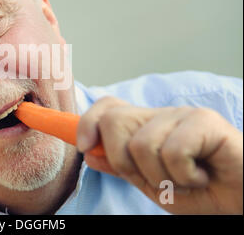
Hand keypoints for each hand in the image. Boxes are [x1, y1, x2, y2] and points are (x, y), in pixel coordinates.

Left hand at [76, 96, 242, 213]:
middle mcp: (160, 116)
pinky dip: (183, 177)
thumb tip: (89, 153)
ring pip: (140, 144)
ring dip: (160, 177)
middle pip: (114, 121)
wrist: (240, 201)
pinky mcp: (205, 120)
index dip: (87, 122)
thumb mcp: (151, 184)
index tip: (82, 145)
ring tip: (184, 180)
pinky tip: (201, 176)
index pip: (107, 108)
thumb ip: (121, 167)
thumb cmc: (199, 192)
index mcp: (145, 127)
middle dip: (123, 160)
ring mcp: (181, 115)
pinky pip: (172, 151)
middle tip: (154, 178)